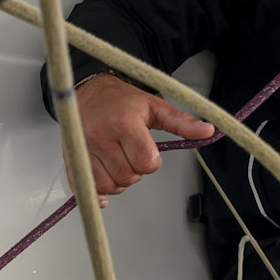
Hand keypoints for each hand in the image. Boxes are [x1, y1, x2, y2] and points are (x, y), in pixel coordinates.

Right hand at [73, 74, 209, 196]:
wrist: (87, 89)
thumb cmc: (120, 99)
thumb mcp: (154, 106)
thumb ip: (181, 122)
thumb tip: (208, 131)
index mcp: (124, 123)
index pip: (145, 162)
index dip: (151, 161)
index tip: (147, 150)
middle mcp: (100, 137)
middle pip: (128, 176)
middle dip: (135, 170)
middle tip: (131, 153)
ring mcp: (83, 150)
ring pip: (109, 186)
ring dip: (118, 180)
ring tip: (118, 162)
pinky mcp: (71, 159)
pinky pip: (86, 188)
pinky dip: (97, 190)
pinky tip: (103, 183)